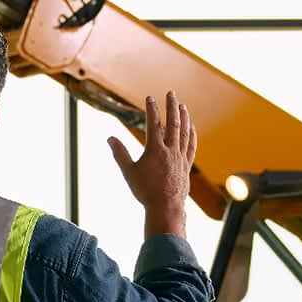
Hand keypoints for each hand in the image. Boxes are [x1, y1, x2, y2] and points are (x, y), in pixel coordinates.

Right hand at [105, 91, 196, 239]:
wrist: (165, 207)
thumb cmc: (145, 191)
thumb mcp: (128, 172)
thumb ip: (120, 154)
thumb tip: (110, 138)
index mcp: (155, 149)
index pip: (153, 123)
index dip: (152, 109)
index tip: (149, 98)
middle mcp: (170, 150)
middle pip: (173, 123)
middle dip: (172, 106)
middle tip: (171, 93)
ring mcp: (180, 157)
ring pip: (184, 132)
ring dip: (184, 117)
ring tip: (182, 106)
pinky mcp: (186, 165)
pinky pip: (191, 145)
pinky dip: (192, 134)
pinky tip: (191, 127)